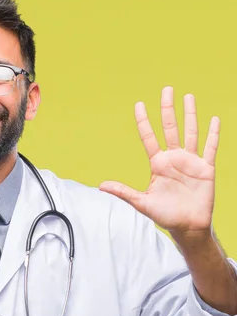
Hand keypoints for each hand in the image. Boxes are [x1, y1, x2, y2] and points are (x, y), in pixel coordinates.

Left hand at [99, 86, 219, 239]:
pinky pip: (210, 148)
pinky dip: (212, 134)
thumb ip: (124, 192)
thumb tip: (101, 186)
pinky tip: (214, 119)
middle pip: (170, 127)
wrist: (187, 226)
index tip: (139, 104)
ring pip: (190, 132)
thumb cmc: (164, 215)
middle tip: (167, 89)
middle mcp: (173, 158)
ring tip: (188, 96)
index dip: (143, 121)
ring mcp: (190, 161)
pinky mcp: (206, 168)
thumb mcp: (141, 202)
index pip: (149, 137)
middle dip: (168, 109)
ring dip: (190, 114)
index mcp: (157, 164)